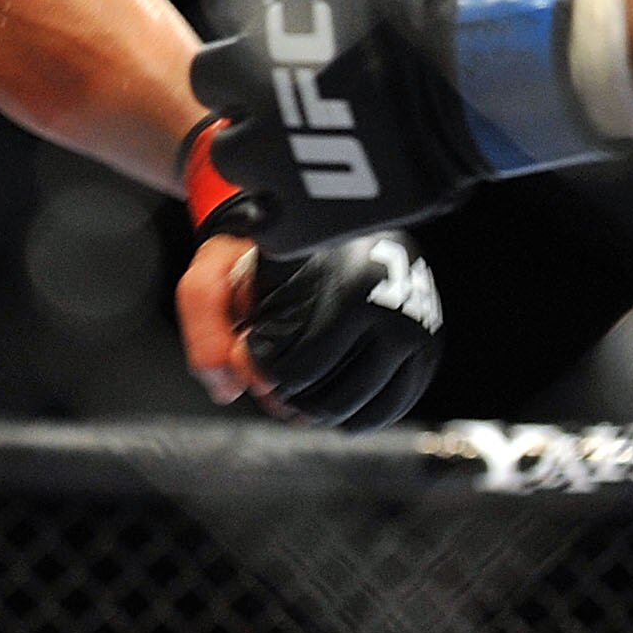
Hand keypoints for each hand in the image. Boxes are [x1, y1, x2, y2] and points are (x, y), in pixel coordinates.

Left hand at [175, 114, 443, 428]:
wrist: (319, 218)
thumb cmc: (258, 251)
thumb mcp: (214, 269)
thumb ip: (205, 323)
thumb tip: (227, 386)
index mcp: (342, 287)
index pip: (290, 373)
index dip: (258, 371)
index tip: (249, 344)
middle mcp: (389, 309)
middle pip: (325, 400)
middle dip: (287, 394)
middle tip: (272, 362)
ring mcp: (415, 331)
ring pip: (356, 412)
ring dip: (318, 407)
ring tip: (297, 374)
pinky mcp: (427, 347)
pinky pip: (387, 409)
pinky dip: (354, 413)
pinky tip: (329, 391)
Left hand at [190, 0, 632, 256]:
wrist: (471, 85)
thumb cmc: (436, 16)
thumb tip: (305, 5)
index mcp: (258, 6)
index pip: (220, 0)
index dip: (252, 20)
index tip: (283, 30)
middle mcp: (244, 76)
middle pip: (210, 81)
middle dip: (243, 87)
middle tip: (288, 95)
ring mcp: (268, 150)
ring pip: (228, 157)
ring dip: (258, 153)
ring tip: (304, 152)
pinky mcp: (299, 213)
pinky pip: (266, 225)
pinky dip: (285, 218)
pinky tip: (315, 205)